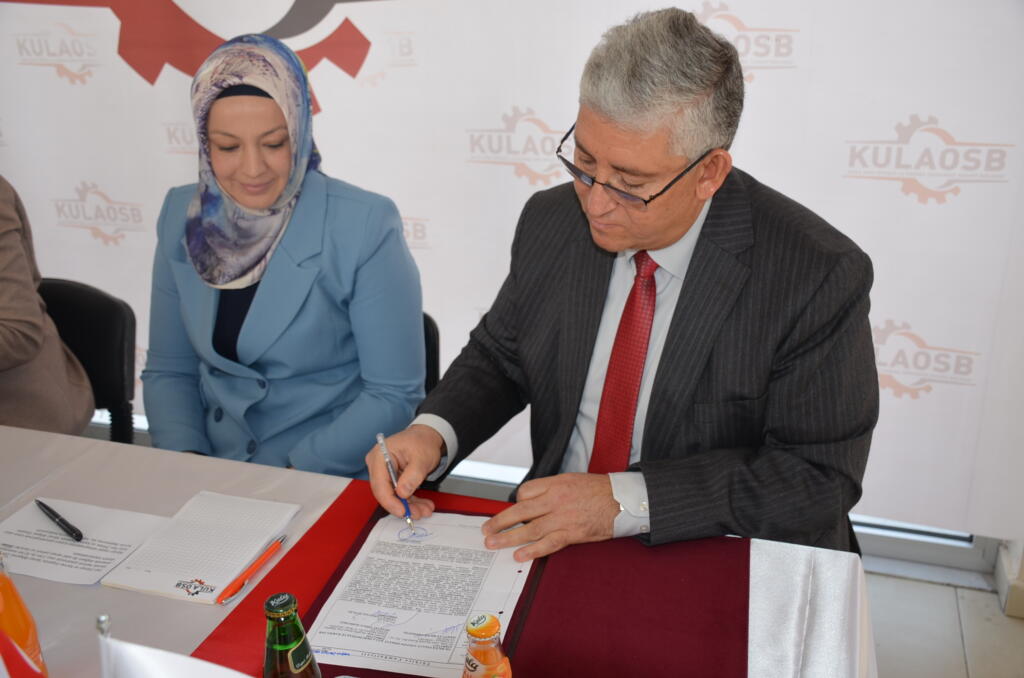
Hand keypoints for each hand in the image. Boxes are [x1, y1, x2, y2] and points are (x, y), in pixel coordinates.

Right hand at [366, 425, 443, 520]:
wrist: (426, 437)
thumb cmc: (422, 442)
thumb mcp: (421, 458)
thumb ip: (412, 475)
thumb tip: (402, 493)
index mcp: (380, 456)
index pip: (379, 484)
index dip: (390, 501)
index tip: (403, 511)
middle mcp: (378, 465)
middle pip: (385, 492)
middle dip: (402, 505)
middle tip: (418, 514)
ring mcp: (384, 473)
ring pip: (393, 496)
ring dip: (410, 505)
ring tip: (425, 510)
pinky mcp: (392, 479)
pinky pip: (399, 494)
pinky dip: (412, 501)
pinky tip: (423, 506)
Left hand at [481, 473, 619, 561]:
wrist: (623, 500)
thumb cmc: (600, 490)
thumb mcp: (572, 480)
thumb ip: (552, 489)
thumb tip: (533, 501)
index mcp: (555, 483)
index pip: (524, 492)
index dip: (517, 503)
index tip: (515, 511)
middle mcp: (555, 499)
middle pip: (519, 511)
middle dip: (499, 522)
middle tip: (486, 530)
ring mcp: (562, 517)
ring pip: (528, 529)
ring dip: (508, 537)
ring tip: (493, 544)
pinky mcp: (572, 533)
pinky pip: (548, 543)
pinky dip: (532, 550)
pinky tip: (520, 555)